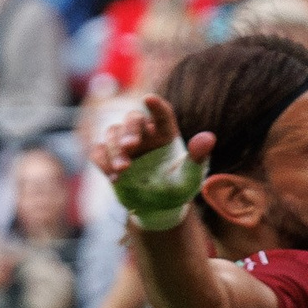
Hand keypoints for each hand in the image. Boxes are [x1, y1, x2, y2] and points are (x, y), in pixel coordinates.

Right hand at [91, 93, 214, 228]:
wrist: (157, 207)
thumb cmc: (178, 188)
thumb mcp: (190, 177)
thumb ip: (198, 157)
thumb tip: (209, 138)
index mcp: (166, 133)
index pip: (162, 114)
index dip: (157, 106)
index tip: (149, 100)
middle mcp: (144, 134)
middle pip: (132, 119)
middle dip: (129, 130)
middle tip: (130, 146)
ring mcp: (124, 144)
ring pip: (112, 133)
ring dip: (115, 149)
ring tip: (124, 169)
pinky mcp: (109, 158)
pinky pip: (98, 151)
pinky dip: (102, 161)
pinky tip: (114, 177)